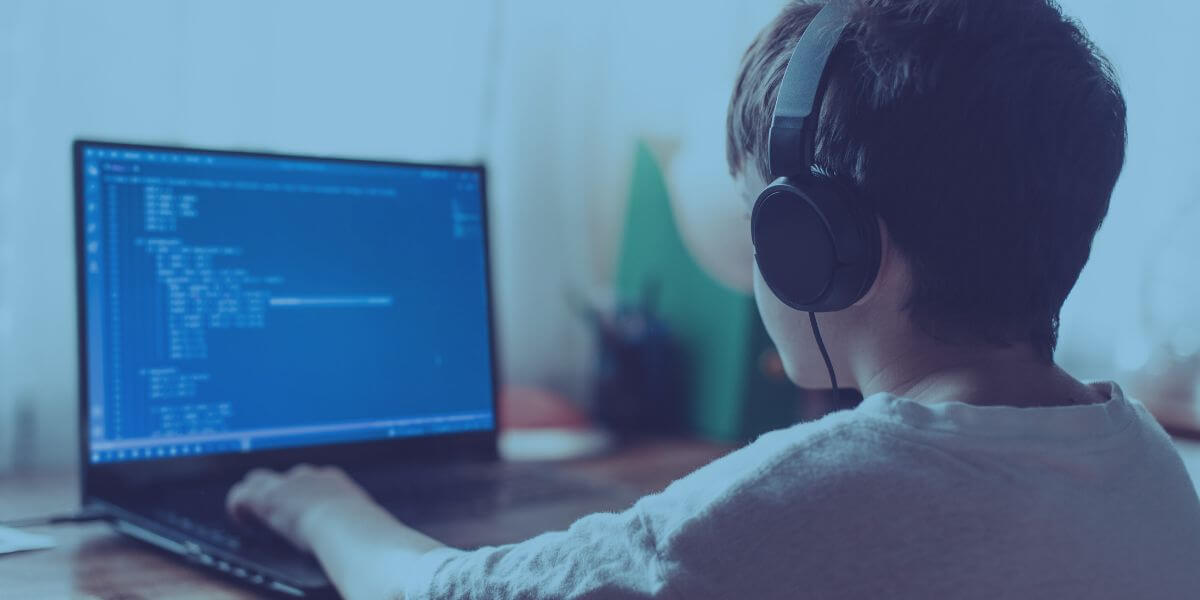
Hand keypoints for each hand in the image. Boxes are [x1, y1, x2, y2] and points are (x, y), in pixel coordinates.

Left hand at [226, 464, 376, 552]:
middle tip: (274, 514)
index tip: (301, 510)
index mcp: (332, 479)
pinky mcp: (264, 497)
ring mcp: (284, 484)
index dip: (301, 495)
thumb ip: (356, 520)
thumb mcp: (361, 520)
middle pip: (281, 476)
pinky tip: (242, 522)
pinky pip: (240, 496)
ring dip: (254, 497)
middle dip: (275, 491)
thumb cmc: (360, 527)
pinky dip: (238, 509)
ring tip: (252, 517)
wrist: (345, 524)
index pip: (309, 479)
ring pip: (257, 480)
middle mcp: (306, 476)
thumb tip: (364, 533)